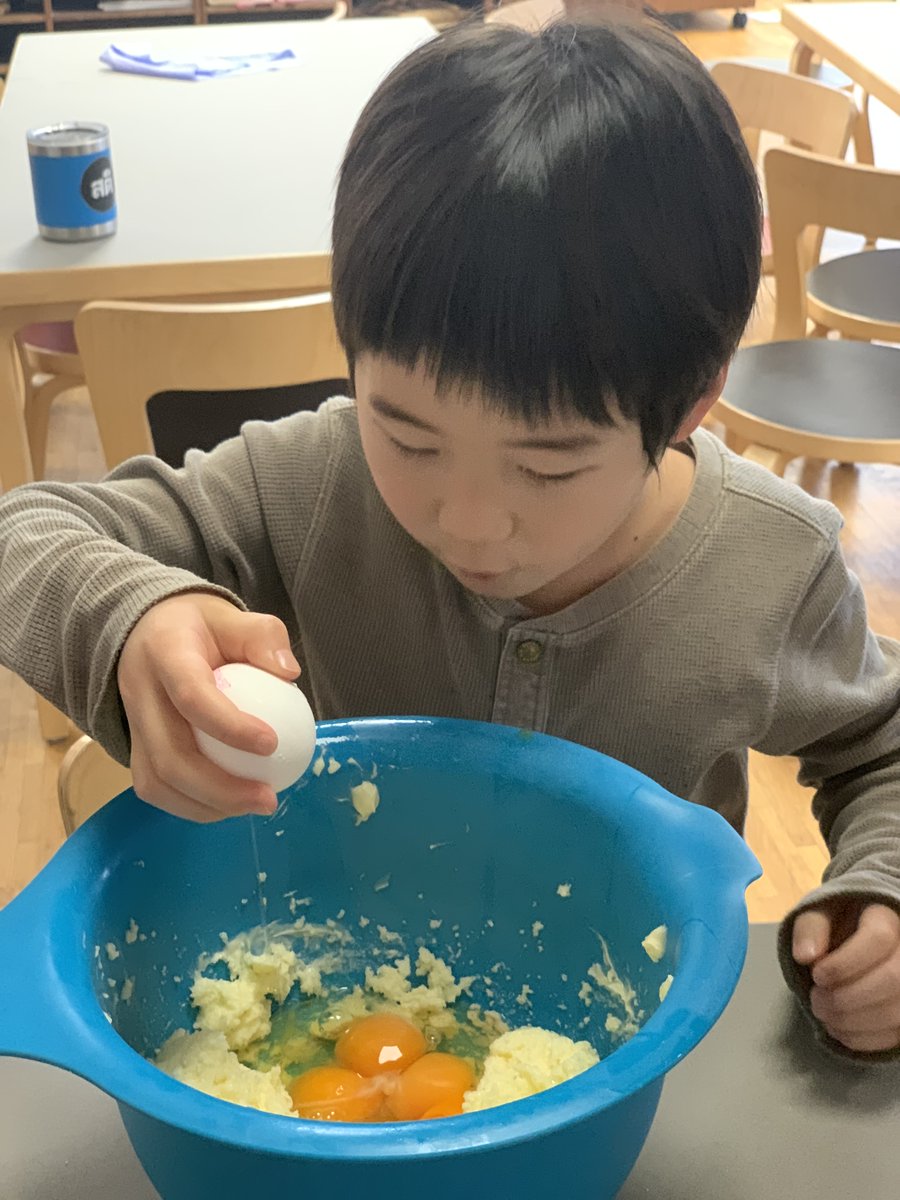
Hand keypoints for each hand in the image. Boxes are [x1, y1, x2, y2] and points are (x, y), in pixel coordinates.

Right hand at [117, 593, 300, 822]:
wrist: (146, 633)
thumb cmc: (199, 627)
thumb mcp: (231, 616)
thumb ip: (262, 637)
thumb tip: (289, 674)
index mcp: (164, 653)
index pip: (191, 696)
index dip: (229, 726)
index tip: (272, 744)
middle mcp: (139, 693)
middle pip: (169, 755)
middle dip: (220, 788)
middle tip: (268, 799)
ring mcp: (132, 725)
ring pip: (157, 781)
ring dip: (207, 805)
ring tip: (254, 806)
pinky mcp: (134, 749)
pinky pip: (157, 788)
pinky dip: (193, 805)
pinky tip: (232, 804)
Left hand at [793, 900, 899, 1052]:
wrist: (857, 936)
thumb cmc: (839, 923)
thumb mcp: (820, 913)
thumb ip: (810, 928)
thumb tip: (804, 955)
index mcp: (887, 917)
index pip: (879, 938)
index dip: (845, 963)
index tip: (816, 974)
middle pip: (893, 980)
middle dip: (848, 998)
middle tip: (816, 1001)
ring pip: (897, 1012)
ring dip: (854, 1022)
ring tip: (824, 1016)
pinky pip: (896, 1034)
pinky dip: (865, 1039)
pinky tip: (840, 1031)